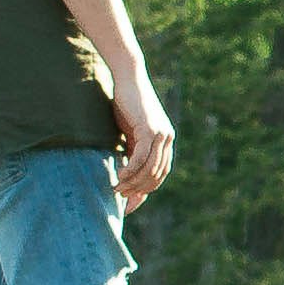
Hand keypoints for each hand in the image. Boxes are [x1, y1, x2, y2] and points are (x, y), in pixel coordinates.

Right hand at [112, 72, 178, 212]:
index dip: (145, 192)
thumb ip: (133, 152)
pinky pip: (141, 157)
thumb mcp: (130, 134)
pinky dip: (131, 169)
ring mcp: (161, 135)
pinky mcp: (150, 129)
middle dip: (137, 190)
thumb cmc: (126, 104)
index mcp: (165, 142)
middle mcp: (167, 140)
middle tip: (119, 196)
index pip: (159, 175)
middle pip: (156, 176)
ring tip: (116, 188)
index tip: (129, 206)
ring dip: (132, 182)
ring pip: (149, 169)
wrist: (128, 78)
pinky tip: (120, 176)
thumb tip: (126, 176)